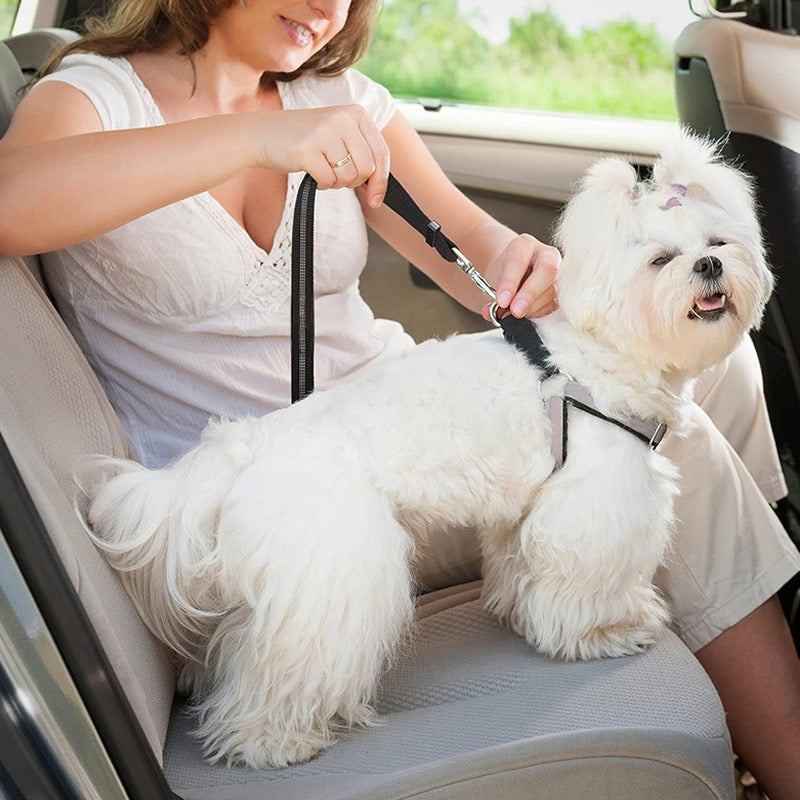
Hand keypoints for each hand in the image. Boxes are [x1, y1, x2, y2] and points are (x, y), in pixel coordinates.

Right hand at [256, 105, 389, 208]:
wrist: (263, 133)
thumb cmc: (305, 140)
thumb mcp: (339, 136)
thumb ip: (362, 155)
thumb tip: (379, 191)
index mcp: (356, 113)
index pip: (381, 153)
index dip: (381, 182)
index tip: (376, 201)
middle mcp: (343, 119)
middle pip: (367, 168)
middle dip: (354, 182)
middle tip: (338, 177)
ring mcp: (324, 132)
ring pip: (348, 176)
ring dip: (336, 183)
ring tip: (323, 171)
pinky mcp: (307, 149)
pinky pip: (328, 180)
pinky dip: (322, 184)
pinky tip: (312, 173)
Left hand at [482, 234, 560, 320]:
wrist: (510, 276)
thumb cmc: (502, 274)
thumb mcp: (492, 280)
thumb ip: (494, 296)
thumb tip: (498, 315)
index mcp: (524, 245)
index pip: (519, 260)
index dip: (510, 282)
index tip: (501, 301)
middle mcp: (546, 254)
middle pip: (546, 270)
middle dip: (529, 293)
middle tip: (515, 311)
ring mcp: (557, 273)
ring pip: (550, 292)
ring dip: (531, 308)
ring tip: (513, 313)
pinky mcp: (561, 291)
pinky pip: (553, 306)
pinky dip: (537, 314)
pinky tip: (526, 313)